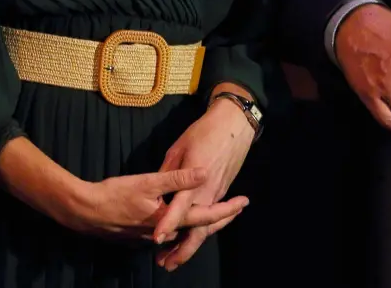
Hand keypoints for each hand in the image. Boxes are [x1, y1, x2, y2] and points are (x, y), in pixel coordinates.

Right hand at [58, 167, 244, 241]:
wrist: (85, 212)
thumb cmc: (115, 195)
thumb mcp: (148, 182)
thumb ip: (178, 178)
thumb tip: (204, 171)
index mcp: (170, 220)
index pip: (206, 217)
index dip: (226, 210)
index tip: (243, 203)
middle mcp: (165, 232)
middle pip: (199, 228)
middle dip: (220, 218)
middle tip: (238, 207)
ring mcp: (153, 236)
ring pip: (185, 230)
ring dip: (203, 222)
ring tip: (220, 211)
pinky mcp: (142, 234)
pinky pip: (171, 231)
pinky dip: (184, 224)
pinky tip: (185, 215)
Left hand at [151, 87, 258, 270]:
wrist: (234, 126)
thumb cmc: (203, 132)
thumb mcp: (178, 148)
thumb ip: (168, 173)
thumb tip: (157, 191)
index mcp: (195, 178)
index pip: (180, 207)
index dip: (168, 223)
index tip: (157, 239)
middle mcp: (208, 191)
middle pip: (198, 228)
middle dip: (183, 249)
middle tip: (167, 264)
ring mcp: (217, 193)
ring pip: (206, 227)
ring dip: (192, 244)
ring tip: (175, 259)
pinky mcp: (222, 191)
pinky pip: (212, 217)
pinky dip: (203, 232)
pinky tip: (192, 240)